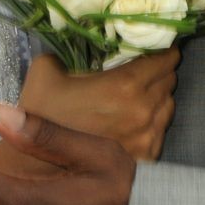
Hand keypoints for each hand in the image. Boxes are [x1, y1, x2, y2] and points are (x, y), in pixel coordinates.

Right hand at [18, 48, 177, 161]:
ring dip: (158, 96)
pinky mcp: (146, 156)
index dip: (163, 50)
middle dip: (159, 71)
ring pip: (168, 105)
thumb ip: (69, 49)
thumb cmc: (41, 114)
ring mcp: (147, 136)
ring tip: (140, 95)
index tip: (157, 46)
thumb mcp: (46, 70)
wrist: (35, 164)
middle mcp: (143, 110)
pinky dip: (153, 121)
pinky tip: (134, 120)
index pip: (165, 59)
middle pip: (169, 80)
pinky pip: (161, 130)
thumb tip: (83, 40)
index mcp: (125, 85)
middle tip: (144, 68)